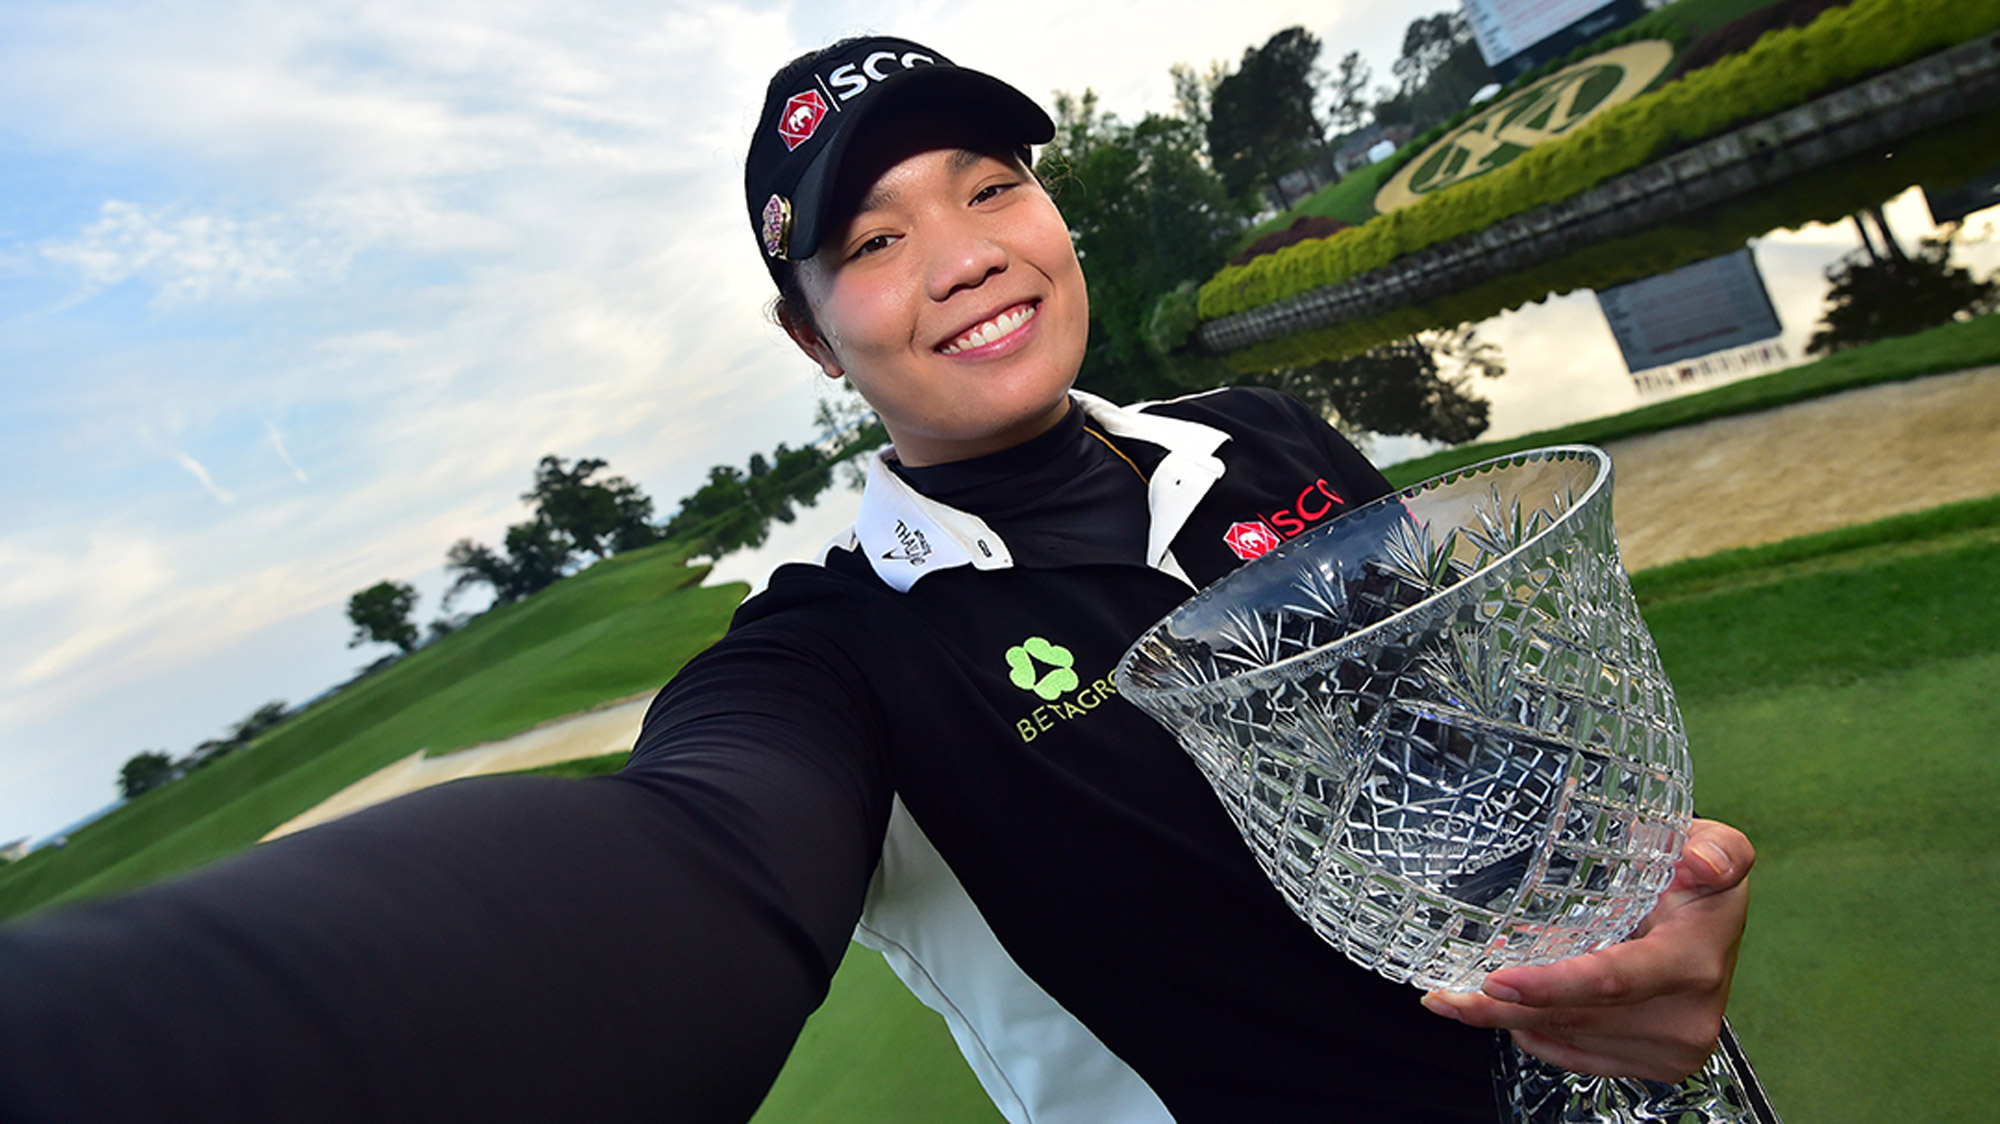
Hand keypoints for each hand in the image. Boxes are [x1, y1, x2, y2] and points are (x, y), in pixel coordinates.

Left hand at [1420, 818, 1752, 1081]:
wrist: (1712, 927)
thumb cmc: (1699, 878)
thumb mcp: (1717, 846)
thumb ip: (1717, 849)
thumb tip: (1699, 862)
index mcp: (1695, 960)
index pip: (1614, 980)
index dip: (1552, 986)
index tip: (1496, 980)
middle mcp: (1686, 1017)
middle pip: (1574, 1018)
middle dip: (1502, 1010)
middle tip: (1446, 996)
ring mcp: (1669, 1049)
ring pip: (1566, 1040)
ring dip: (1509, 1021)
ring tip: (1462, 995)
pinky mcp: (1649, 1064)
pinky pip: (1573, 1056)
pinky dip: (1534, 1034)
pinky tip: (1509, 1010)